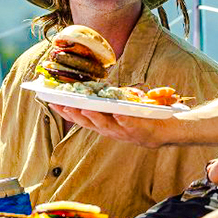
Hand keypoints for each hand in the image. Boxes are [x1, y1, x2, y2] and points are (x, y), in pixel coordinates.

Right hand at [49, 104, 175, 147]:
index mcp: (103, 124)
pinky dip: (123, 119)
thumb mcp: (120, 108)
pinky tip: (118, 112)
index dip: (65, 111)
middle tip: (62, 104)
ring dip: (95, 117)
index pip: (80, 118)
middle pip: (88, 123)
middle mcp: (110, 130)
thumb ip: (107, 101)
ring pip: (106, 125)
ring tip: (85, 108)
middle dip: (74, 114)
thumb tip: (93, 85)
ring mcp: (124, 132)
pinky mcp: (140, 130)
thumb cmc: (141, 117)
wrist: (167, 132)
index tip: (51, 101)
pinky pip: (130, 124)